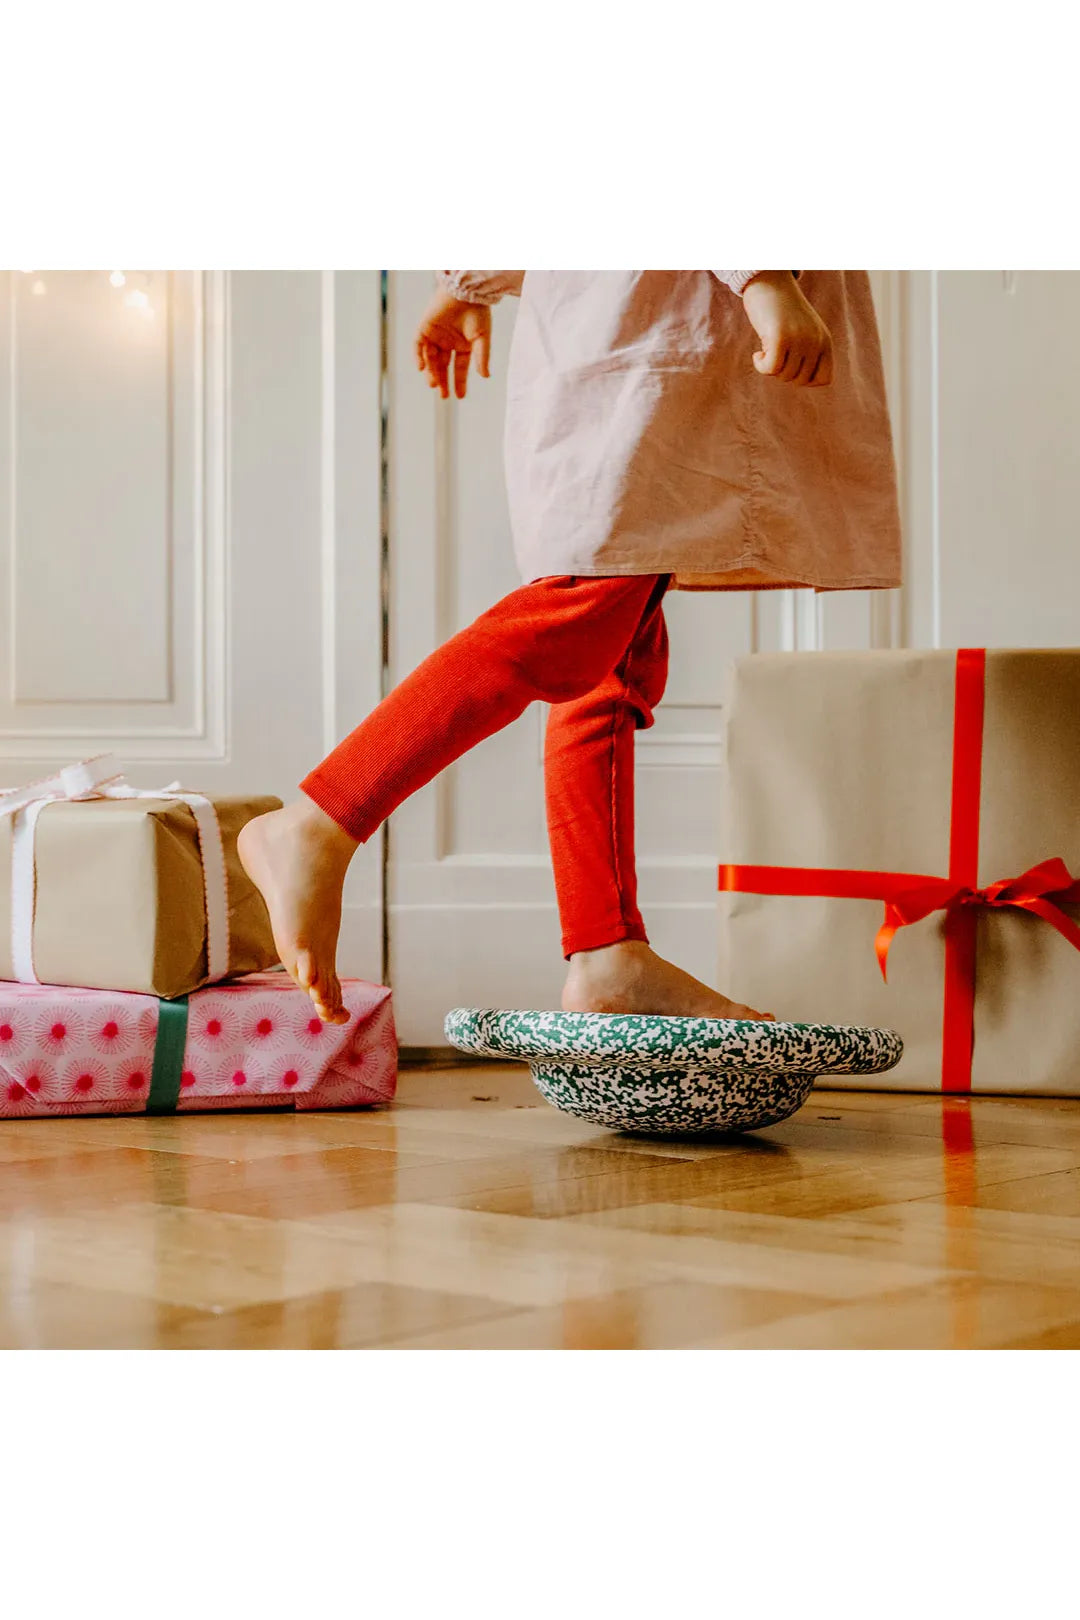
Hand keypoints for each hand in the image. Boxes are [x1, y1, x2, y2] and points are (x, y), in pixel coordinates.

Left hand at [415, 290, 491, 399]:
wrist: (466, 290)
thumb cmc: (477, 311)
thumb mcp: (482, 338)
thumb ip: (482, 357)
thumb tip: (485, 376)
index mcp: (462, 345)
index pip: (459, 368)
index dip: (459, 382)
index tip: (460, 396)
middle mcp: (448, 342)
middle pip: (442, 367)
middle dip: (443, 381)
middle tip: (444, 396)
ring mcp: (435, 336)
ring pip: (430, 359)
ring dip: (431, 372)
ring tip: (434, 384)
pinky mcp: (424, 328)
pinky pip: (418, 345)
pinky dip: (418, 356)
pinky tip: (421, 368)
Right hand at [741, 272, 833, 386]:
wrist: (769, 282)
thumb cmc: (782, 310)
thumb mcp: (802, 332)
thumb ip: (807, 354)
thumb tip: (799, 381)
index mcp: (825, 341)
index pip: (824, 379)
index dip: (805, 379)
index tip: (791, 365)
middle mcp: (816, 340)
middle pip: (800, 380)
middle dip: (784, 373)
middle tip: (775, 354)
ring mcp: (799, 338)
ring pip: (784, 375)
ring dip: (770, 367)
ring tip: (767, 348)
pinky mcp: (780, 336)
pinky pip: (770, 369)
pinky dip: (760, 366)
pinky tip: (757, 354)